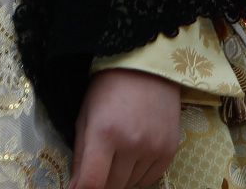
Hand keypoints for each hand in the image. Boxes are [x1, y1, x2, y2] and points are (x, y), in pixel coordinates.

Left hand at [69, 68, 180, 188]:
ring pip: (131, 184)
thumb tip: (75, 188)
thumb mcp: (85, 116)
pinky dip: (139, 175)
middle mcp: (131, 144)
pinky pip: (150, 179)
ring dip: (121, 177)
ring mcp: (154, 148)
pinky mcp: (170, 151)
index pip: (92, 182)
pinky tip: (134, 154)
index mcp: (104, 133)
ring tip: (119, 151)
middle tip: (99, 162)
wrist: (146, 67)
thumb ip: (80, 155)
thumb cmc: (108, 89)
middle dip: (101, 180)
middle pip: (112, 187)